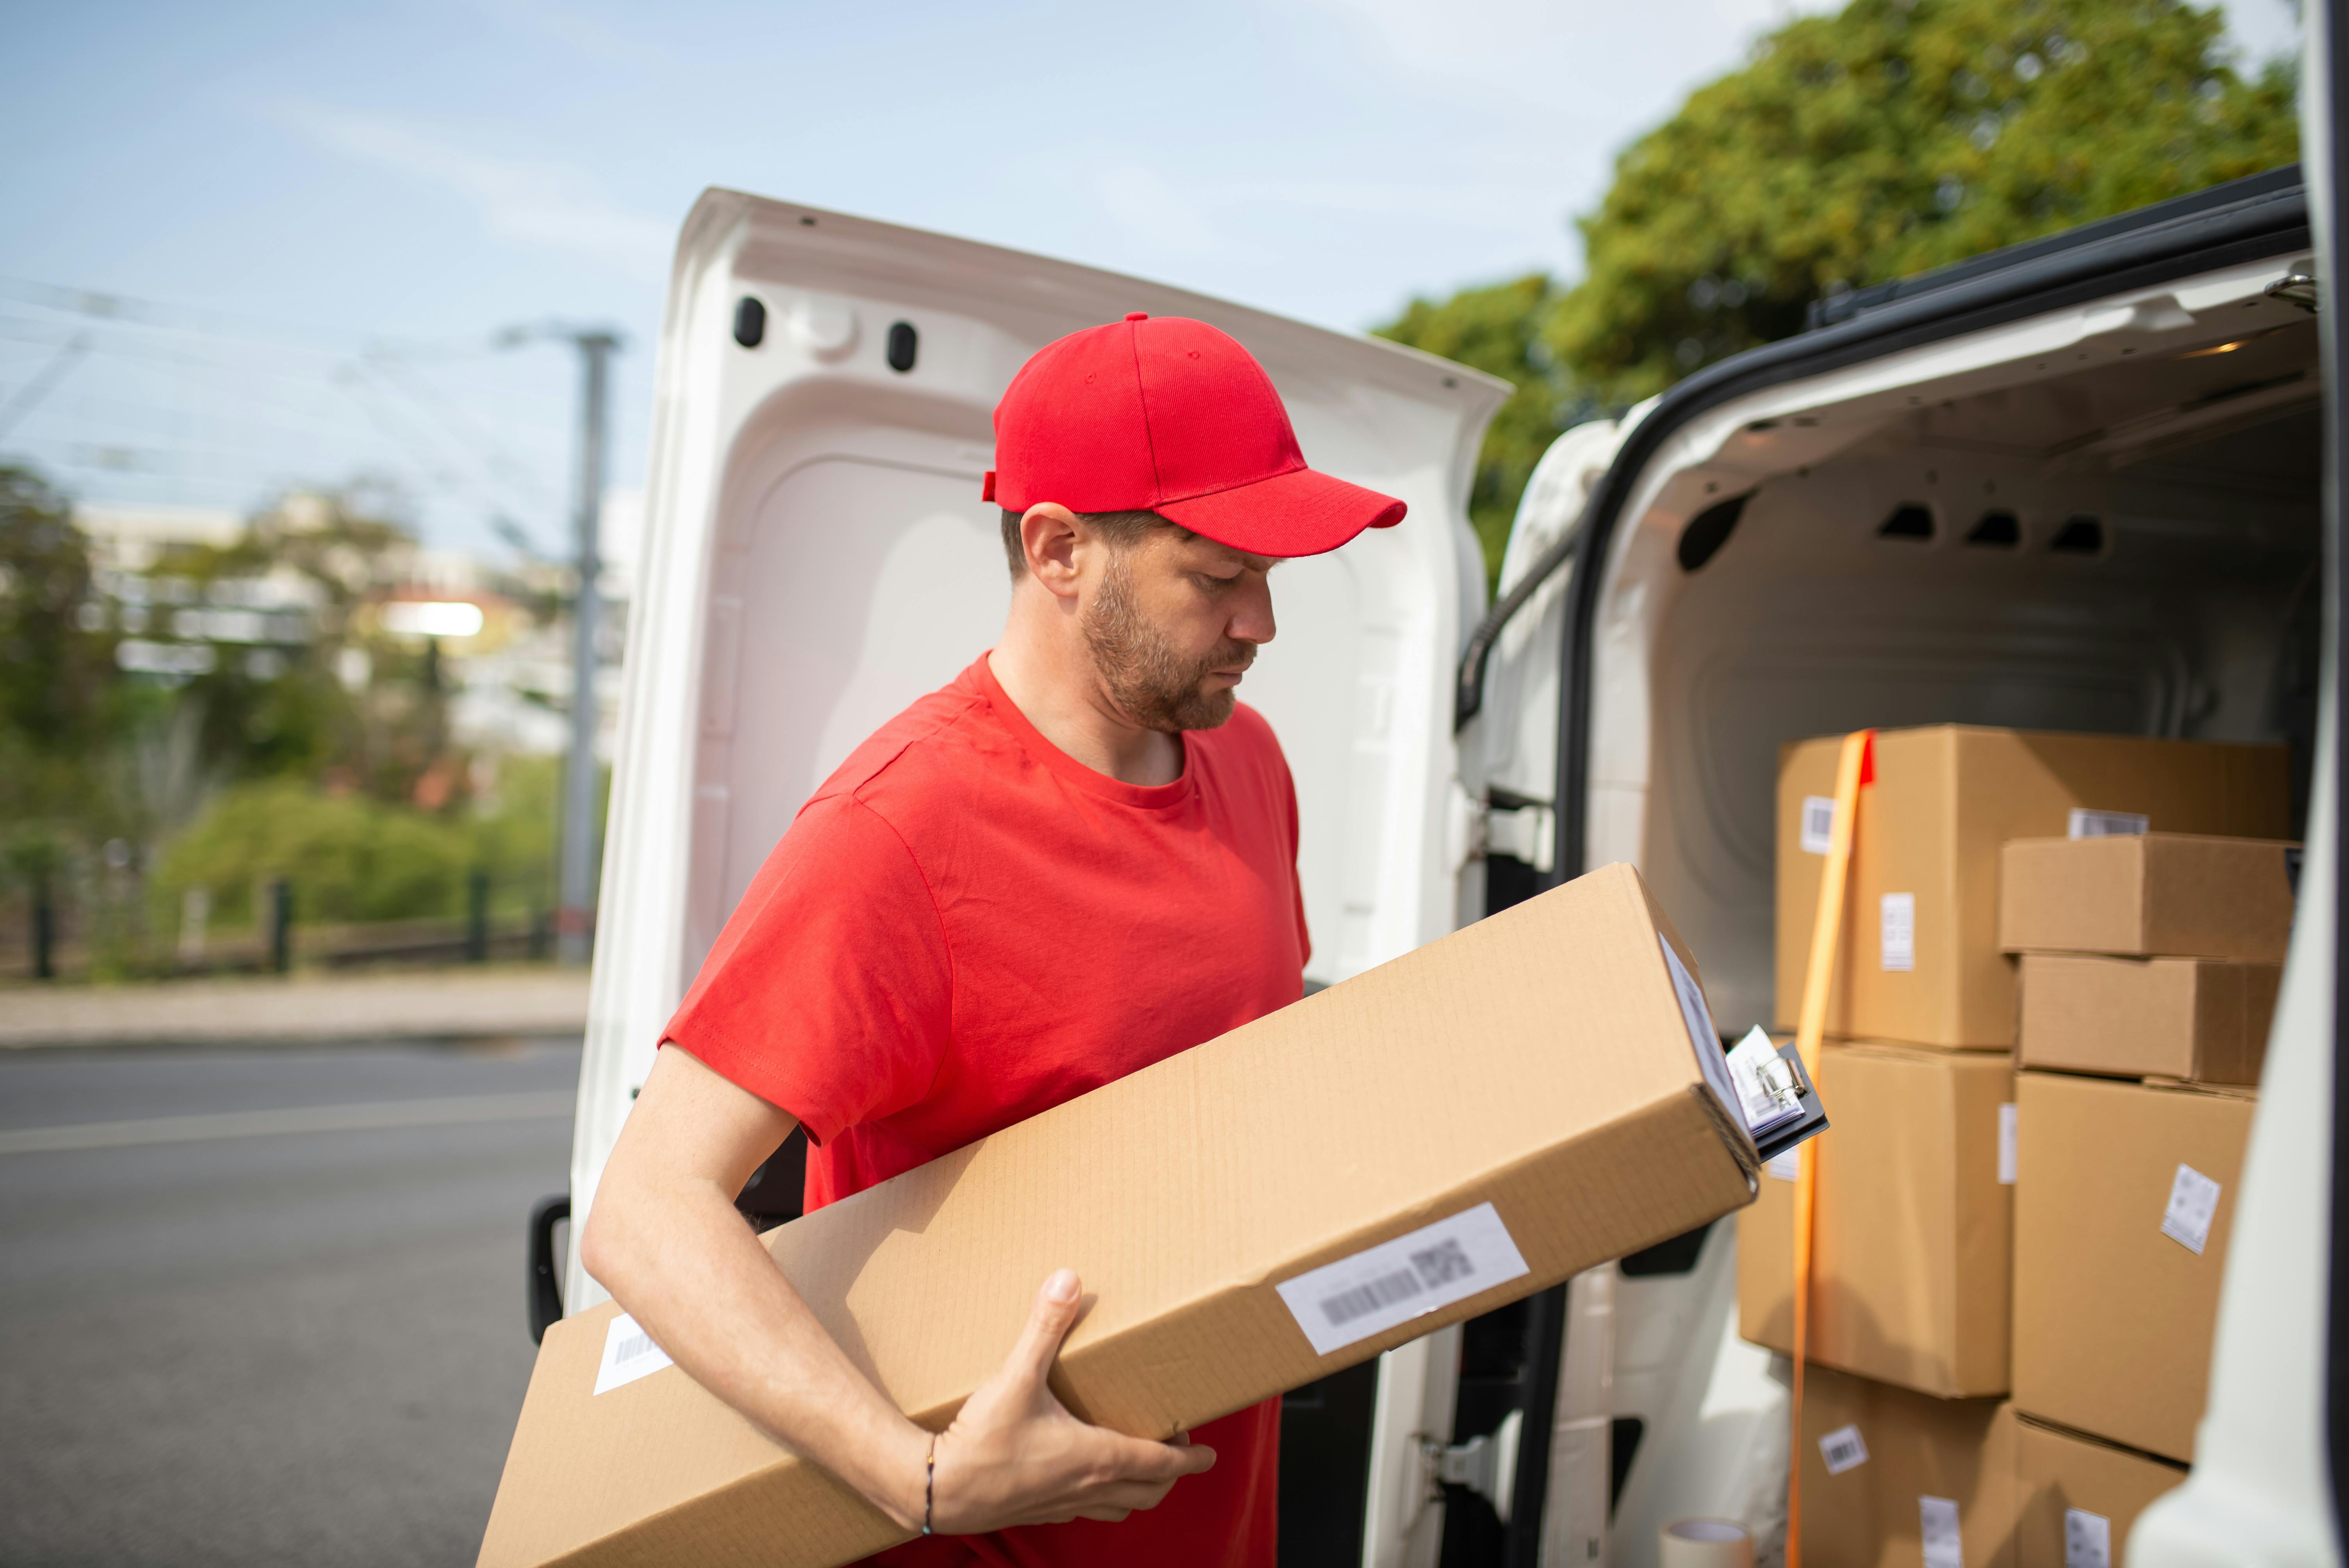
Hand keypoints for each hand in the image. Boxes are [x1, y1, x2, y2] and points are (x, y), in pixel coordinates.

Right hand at [923, 1269, 1216, 1531]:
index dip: (1189, 1458)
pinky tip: (1088, 1481)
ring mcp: (1063, 1507)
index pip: (1160, 1463)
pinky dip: (1103, 1500)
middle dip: (1170, 1475)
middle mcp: (1087, 1489)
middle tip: (1179, 1452)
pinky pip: (1087, 1513)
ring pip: (1120, 1508)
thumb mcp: (1016, 1377)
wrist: (936, 1490)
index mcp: (1096, 1458)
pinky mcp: (1039, 1513)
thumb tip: (1067, 1281)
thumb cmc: (980, 1441)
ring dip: (1139, 1490)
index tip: (1209, 1453)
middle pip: (1148, 1491)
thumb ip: (1044, 1328)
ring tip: (1142, 1468)